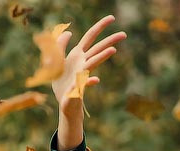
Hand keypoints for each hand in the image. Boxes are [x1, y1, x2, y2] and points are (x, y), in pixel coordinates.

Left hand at [51, 15, 126, 148]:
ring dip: (102, 57)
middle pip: (97, 49)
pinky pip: (84, 84)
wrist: (64, 102)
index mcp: (78, 55)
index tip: (112, 18)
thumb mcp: (55, 62)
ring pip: (93, 63)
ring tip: (113, 50)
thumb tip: (69, 32)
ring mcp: (82, 74)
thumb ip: (59, 46)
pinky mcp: (78, 87)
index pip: (90, 37)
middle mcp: (83, 63)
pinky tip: (96, 80)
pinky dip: (90, 81)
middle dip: (109, 40)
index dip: (99, 27)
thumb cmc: (62, 82)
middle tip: (124, 34)